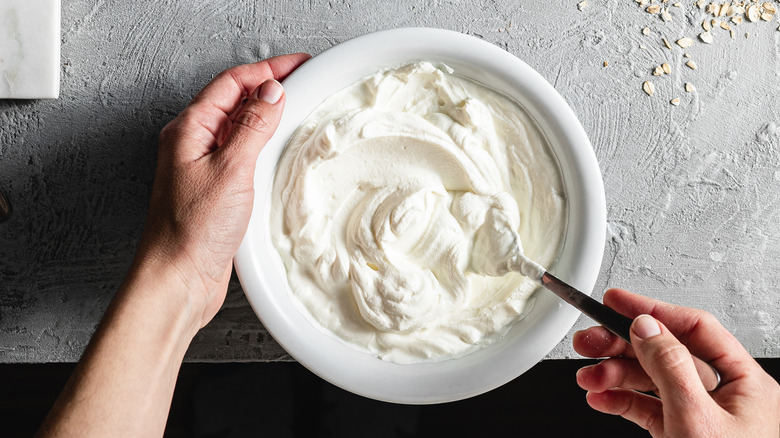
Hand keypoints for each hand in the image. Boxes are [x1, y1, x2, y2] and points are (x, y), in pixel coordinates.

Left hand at [135, 53, 310, 329]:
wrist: (178, 278)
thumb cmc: (191, 231)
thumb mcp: (230, 170)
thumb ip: (252, 127)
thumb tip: (271, 93)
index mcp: (189, 130)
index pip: (232, 83)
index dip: (267, 69)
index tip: (298, 65)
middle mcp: (193, 144)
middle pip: (234, 100)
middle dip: (268, 86)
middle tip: (303, 81)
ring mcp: (204, 166)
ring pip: (239, 127)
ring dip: (267, 115)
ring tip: (297, 109)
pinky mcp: (216, 189)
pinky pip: (242, 153)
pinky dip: (264, 144)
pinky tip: (279, 151)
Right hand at [573, 288, 779, 436]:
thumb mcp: (697, 419)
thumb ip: (670, 367)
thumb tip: (646, 325)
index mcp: (744, 382)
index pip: (693, 329)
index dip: (652, 310)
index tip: (616, 301)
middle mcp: (723, 395)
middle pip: (665, 353)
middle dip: (622, 346)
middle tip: (588, 341)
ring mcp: (701, 416)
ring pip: (651, 382)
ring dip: (614, 376)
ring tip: (588, 377)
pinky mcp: (681, 435)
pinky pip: (647, 409)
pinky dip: (620, 402)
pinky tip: (600, 398)